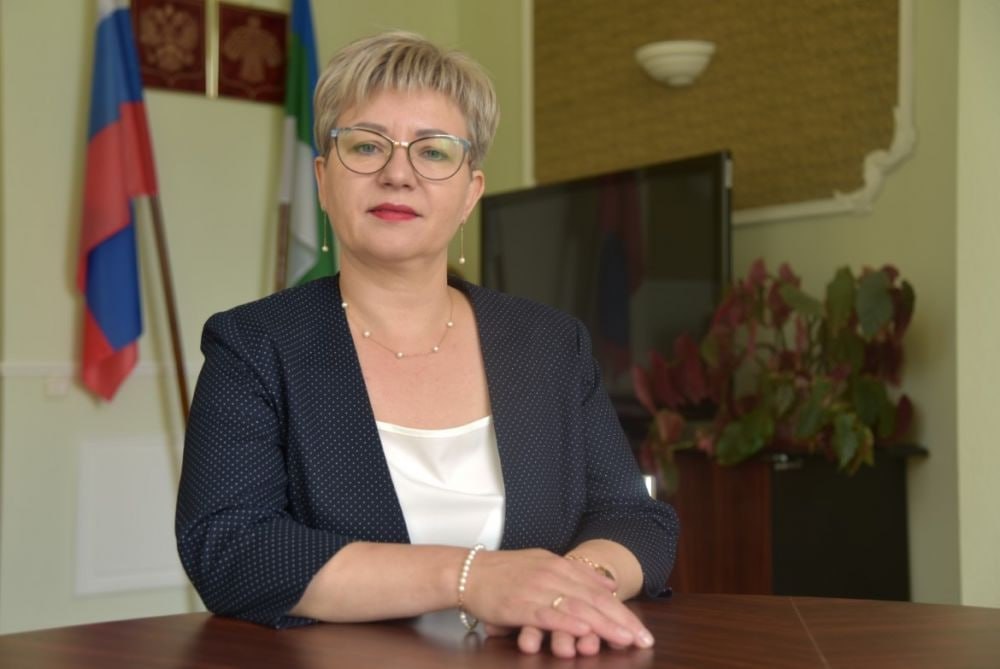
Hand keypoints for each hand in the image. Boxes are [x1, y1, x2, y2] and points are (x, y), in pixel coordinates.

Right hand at [466, 549, 653, 656]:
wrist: (468, 572)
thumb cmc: (505, 572)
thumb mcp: (544, 563)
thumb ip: (577, 573)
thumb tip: (609, 584)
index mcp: (561, 565)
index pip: (600, 590)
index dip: (624, 611)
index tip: (642, 630)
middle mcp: (553, 575)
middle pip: (594, 600)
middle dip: (622, 621)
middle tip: (643, 640)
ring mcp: (537, 589)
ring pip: (577, 608)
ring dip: (603, 625)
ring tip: (624, 639)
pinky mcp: (520, 604)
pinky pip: (548, 615)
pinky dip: (568, 623)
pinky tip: (584, 632)